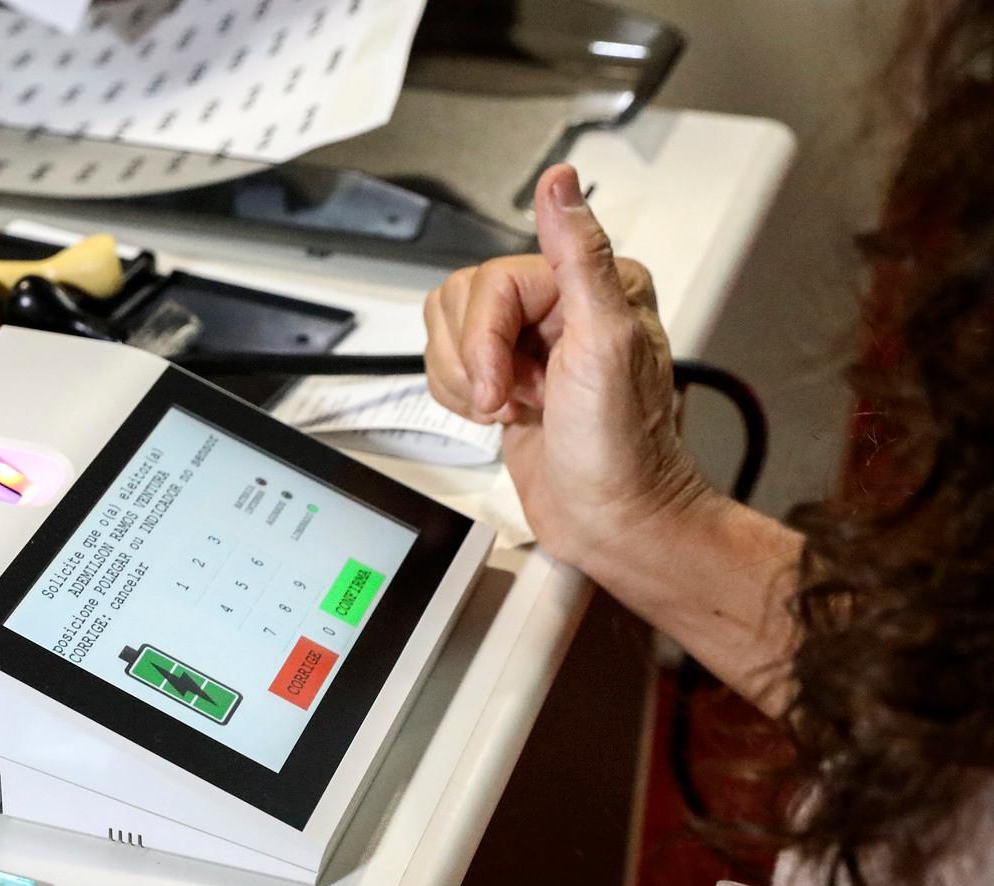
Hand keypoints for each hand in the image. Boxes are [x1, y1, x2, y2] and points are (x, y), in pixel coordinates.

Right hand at [422, 164, 710, 568]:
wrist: (611, 520)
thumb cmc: (621, 448)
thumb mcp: (607, 342)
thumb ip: (579, 256)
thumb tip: (561, 183)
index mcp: (593, 284)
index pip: (493, 281)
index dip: (486, 338)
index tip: (509, 387)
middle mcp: (561, 305)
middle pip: (461, 302)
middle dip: (475, 363)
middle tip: (515, 400)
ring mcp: (529, 343)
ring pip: (446, 331)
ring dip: (465, 381)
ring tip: (512, 408)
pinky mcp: (505, 377)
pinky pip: (448, 364)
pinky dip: (460, 397)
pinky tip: (504, 416)